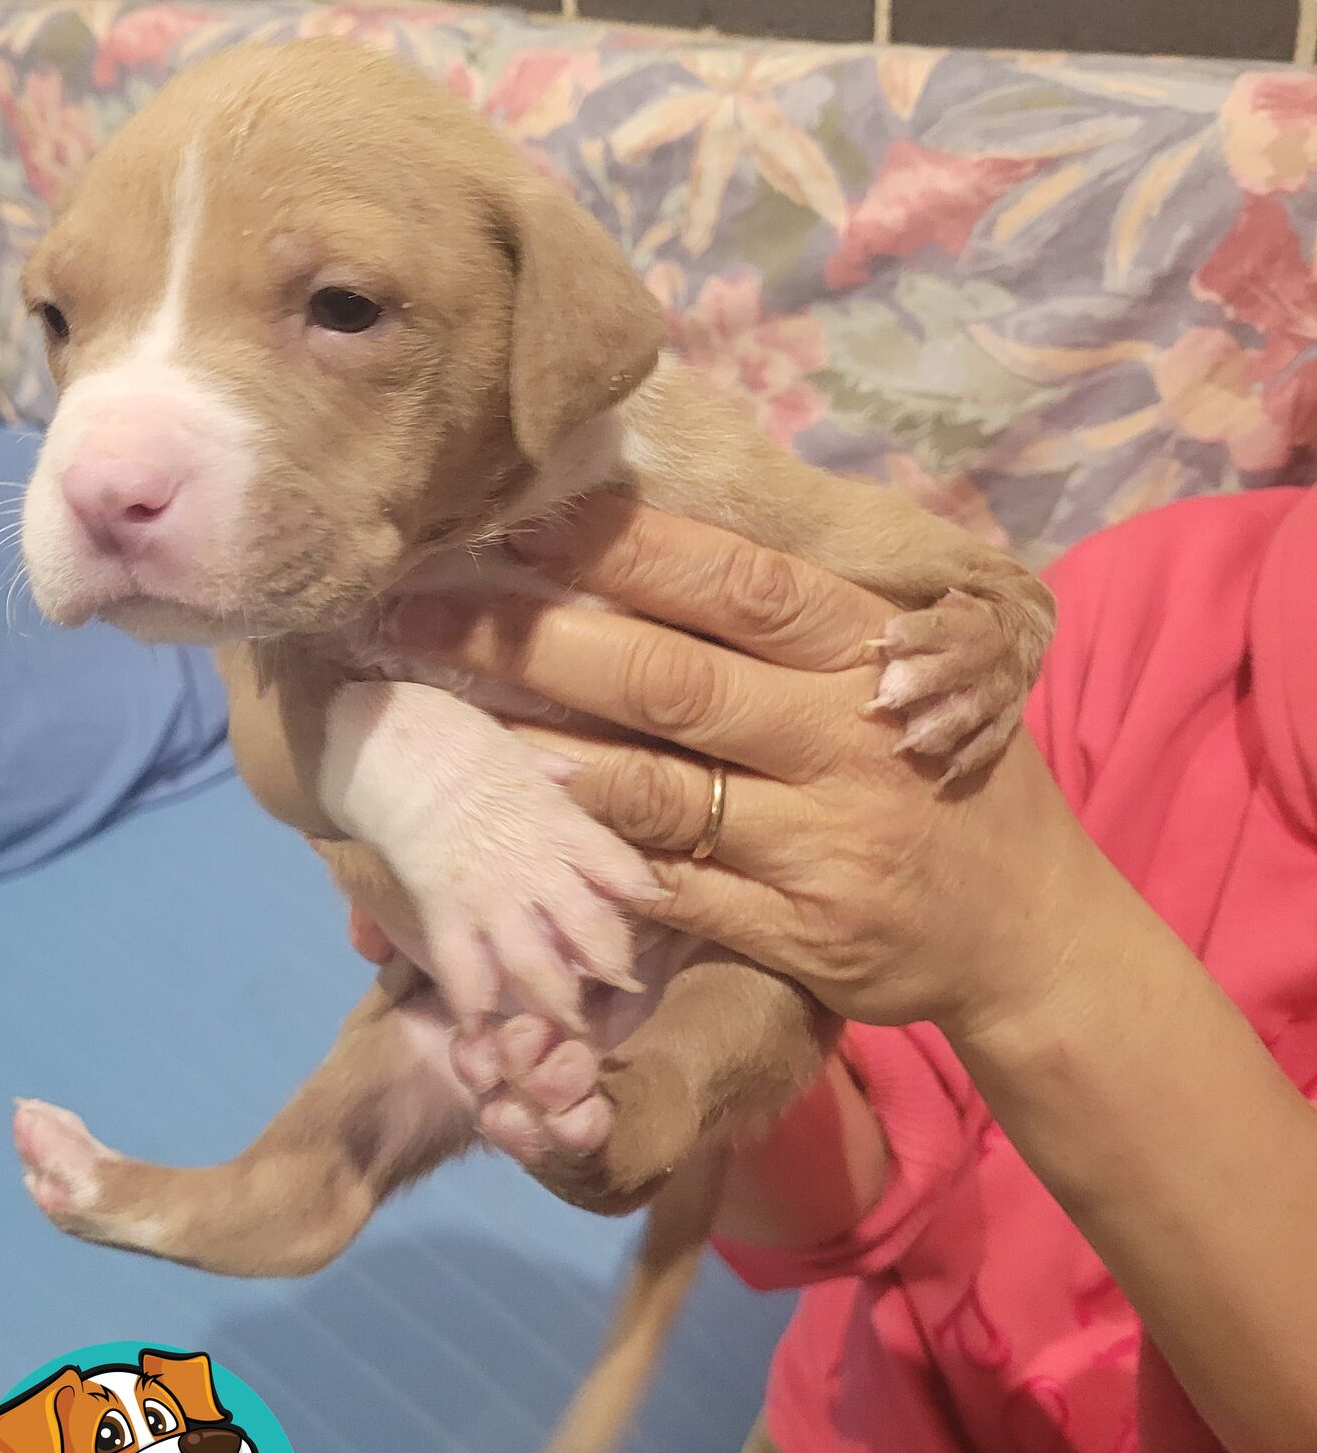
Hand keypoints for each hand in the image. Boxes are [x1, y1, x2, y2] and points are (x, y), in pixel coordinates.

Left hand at [381, 495, 1111, 1041]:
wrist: (1032, 933)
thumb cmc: (951, 777)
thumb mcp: (917, 668)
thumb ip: (805, 619)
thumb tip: (664, 539)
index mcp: (870, 653)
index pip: (733, 582)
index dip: (620, 547)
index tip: (518, 518)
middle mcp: (844, 738)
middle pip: (667, 674)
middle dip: (532, 635)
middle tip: (420, 604)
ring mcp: (819, 842)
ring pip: (653, 784)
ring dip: (535, 742)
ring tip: (437, 704)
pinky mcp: (793, 933)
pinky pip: (669, 886)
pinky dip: (588, 852)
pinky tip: (514, 820)